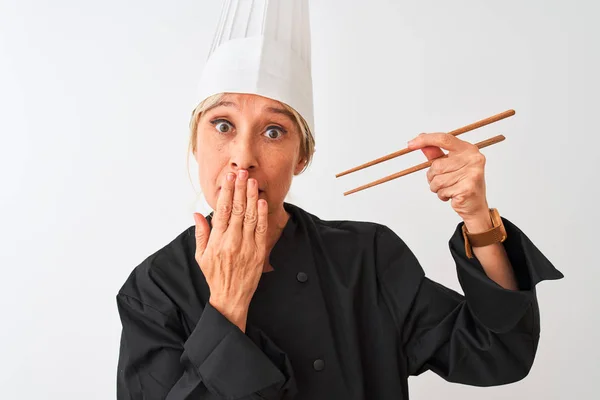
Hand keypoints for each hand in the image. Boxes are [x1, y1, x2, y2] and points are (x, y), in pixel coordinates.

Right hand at [193, 170, 268, 331]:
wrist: (230, 298)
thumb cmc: (215, 276)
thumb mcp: (201, 256)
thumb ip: (200, 233)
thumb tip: (196, 214)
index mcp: (217, 241)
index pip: (222, 211)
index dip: (226, 192)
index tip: (229, 179)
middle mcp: (232, 241)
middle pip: (237, 209)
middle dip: (239, 189)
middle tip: (241, 173)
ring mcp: (247, 246)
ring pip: (250, 216)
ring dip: (251, 197)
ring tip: (252, 182)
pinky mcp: (259, 252)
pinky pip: (261, 230)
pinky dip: (261, 215)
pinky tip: (261, 202)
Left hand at [407, 133, 488, 220]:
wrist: (475, 206)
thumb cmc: (461, 183)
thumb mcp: (449, 165)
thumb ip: (435, 153)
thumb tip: (421, 136)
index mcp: (468, 149)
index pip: (443, 139)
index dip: (425, 140)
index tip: (410, 144)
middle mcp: (473, 159)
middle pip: (436, 165)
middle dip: (433, 177)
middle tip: (444, 182)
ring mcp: (472, 173)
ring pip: (437, 180)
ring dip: (437, 188)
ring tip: (449, 189)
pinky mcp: (468, 188)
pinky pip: (442, 191)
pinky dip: (442, 196)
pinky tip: (453, 196)